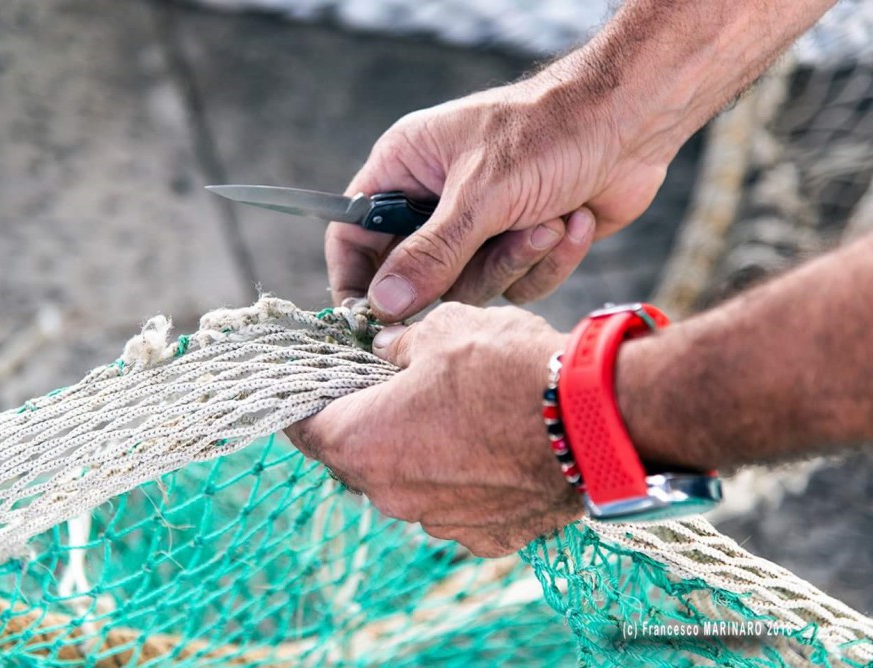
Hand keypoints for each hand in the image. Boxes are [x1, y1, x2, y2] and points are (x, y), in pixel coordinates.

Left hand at [284, 303, 584, 557]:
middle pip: (356, 458)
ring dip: (416, 454)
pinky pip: (457, 506)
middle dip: (363, 424)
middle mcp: (392, 496)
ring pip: (408, 485)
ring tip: (447, 415)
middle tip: (379, 391)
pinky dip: (462, 480)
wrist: (594, 422)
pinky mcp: (488, 537)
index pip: (305, 428)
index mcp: (363, 444)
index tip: (304, 388)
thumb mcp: (442, 330)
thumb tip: (387, 349)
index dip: (301, 403)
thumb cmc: (507, 369)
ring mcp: (442, 523)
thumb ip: (399, 345)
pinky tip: (487, 447)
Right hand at [327, 64, 668, 321]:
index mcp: (405, 168)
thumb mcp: (481, 195)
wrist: (634, 121)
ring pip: (473, 287)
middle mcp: (436, 200)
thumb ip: (430, 255)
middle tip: (503, 238)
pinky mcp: (523, 246)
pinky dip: (549, 261)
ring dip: (518, 260)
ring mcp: (480, 226)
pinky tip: (574, 221)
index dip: (357, 278)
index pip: (353, 233)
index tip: (370, 318)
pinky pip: (518, 286)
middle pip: (419, 275)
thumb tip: (381, 304)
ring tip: (550, 219)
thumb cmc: (549, 132)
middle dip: (468, 268)